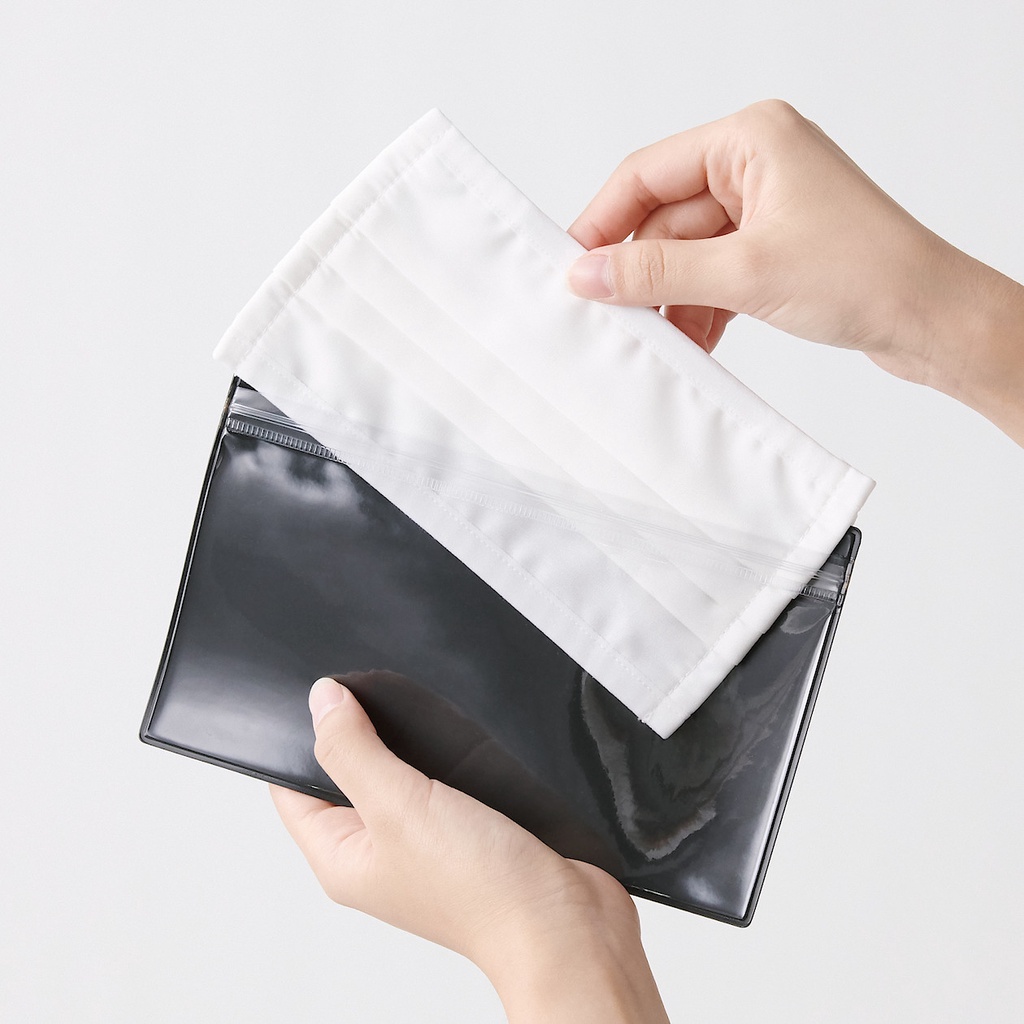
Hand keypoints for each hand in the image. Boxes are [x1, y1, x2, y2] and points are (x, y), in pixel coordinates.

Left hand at [271, 678, 669, 1023]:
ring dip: (407, 741)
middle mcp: (378, 851)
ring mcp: (424, 842)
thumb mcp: (399, 805)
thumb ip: (354, 750)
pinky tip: (460, 739)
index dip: (301, 737)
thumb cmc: (482, 891)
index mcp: (342, 856)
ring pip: (397, 771)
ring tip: (421, 716)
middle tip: (374, 694)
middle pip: (346, 775)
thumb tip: (322, 700)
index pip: (292, 788)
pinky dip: (446, 754)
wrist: (565, 923)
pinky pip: (441, 780)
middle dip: (358, 731)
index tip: (324, 693)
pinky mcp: (467, 831)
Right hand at [567, 99, 1023, 444]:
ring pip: (687, 254)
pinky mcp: (774, 249)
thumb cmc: (866, 273)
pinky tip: (690, 344)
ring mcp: (766, 209)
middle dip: (640, 274)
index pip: (647, 174)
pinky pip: (713, 276)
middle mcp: (756, 166)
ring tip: (653, 341)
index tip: (572, 268)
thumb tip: (589, 273)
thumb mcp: (744, 272)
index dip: (603, 222)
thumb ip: (658, 272)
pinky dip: (698, 310)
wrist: (933, 319)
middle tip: (608, 318)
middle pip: (664, 219)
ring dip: (670, 300)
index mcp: (750, 140)